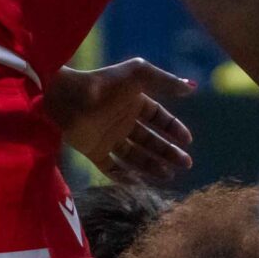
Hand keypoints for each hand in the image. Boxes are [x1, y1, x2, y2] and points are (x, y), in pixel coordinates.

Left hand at [46, 59, 195, 184]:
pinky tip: (141, 182)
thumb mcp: (139, 75)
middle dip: (168, 152)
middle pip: (150, 140)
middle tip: (186, 164)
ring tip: (168, 175)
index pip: (158, 118)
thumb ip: (166, 81)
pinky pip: (112, 167)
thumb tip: (192, 87)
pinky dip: (125, 176)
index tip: (188, 141)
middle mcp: (122, 121)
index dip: (174, 129)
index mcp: (133, 102)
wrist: (66, 97)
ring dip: (152, 166)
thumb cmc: (104, 84)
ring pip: (135, 156)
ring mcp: (107, 137)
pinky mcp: (93, 151)